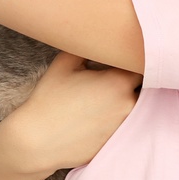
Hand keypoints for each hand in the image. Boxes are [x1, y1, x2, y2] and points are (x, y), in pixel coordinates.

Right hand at [5, 50, 141, 172]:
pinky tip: (95, 118)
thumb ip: (87, 47)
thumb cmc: (49, 100)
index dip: (131, 61)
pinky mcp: (118, 142)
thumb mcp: (64, 64)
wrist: (37, 141)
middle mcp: (129, 104)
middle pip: (141, 87)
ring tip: (101, 100)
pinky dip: (115, 119)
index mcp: (119, 82)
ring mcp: (125, 126)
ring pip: (134, 107)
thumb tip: (98, 37)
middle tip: (109, 80)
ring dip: (124, 101)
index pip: (140, 65)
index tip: (121, 59)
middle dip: (130, 82)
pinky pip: (125, 125)